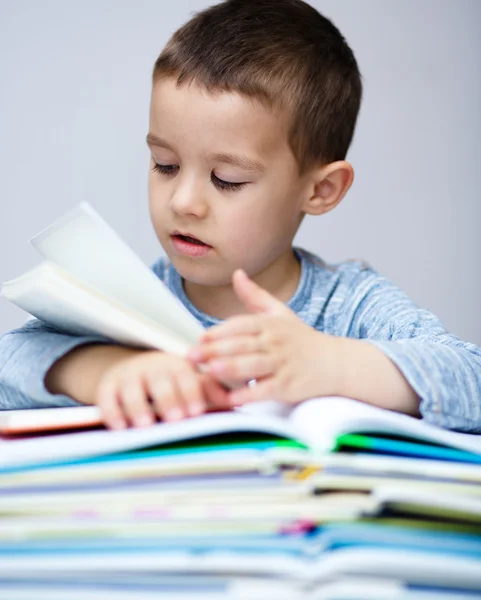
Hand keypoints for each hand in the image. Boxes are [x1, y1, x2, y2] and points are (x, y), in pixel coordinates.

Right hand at [96, 351, 229, 428]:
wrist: (134, 370)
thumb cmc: (172, 383)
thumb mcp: (191, 383)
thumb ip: (212, 392)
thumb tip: (234, 400)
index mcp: (178, 366)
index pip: (186, 377)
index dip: (192, 393)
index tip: (197, 412)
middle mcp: (153, 368)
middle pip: (160, 381)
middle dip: (169, 399)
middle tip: (175, 419)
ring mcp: (129, 376)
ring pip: (132, 389)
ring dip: (139, 406)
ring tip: (145, 425)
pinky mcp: (108, 386)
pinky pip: (107, 398)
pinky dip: (112, 412)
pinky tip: (119, 427)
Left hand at [187, 270, 344, 406]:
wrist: (334, 362)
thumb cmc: (301, 338)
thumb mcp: (280, 312)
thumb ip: (254, 296)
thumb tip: (237, 273)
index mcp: (269, 324)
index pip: (241, 325)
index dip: (219, 332)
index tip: (199, 339)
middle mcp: (274, 342)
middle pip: (242, 345)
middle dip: (216, 350)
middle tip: (191, 357)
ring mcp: (282, 364)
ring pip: (253, 365)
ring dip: (231, 368)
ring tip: (210, 371)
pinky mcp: (289, 385)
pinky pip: (266, 390)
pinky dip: (250, 394)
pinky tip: (232, 398)